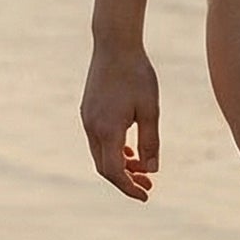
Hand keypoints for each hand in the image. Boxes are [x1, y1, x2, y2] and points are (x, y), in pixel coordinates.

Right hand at [80, 47, 161, 200]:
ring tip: (142, 169)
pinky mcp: (87, 111)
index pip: (115, 172)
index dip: (129, 187)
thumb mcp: (151, 110)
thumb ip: (151, 141)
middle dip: (125, 180)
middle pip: (105, 167)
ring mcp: (87, 118)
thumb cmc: (137, 74)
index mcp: (108, 129)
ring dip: (119, 166)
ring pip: (100, 154)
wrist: (114, 44)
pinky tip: (130, 150)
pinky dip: (113, 150)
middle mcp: (92, 127)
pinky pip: (98, 140)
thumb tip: (152, 170)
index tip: (145, 196)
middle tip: (148, 186)